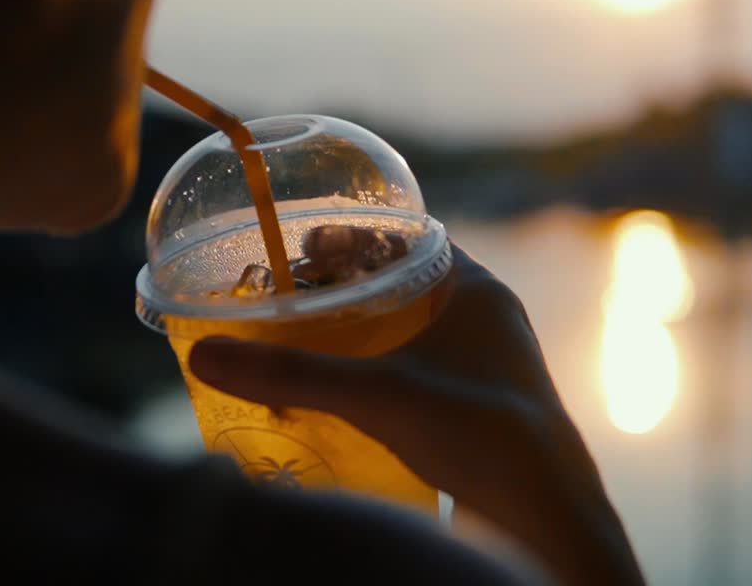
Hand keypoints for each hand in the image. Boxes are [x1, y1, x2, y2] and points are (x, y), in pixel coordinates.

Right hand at [189, 245, 644, 585]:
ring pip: (416, 327)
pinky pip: (424, 368)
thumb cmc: (480, 436)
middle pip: (406, 281)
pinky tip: (351, 392)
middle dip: (350, 284)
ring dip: (367, 329)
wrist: (547, 514)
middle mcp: (487, 319)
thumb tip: (205, 357)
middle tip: (296, 294)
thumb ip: (292, 374)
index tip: (305, 247)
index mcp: (476, 290)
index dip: (354, 236)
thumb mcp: (375, 395)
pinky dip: (385, 368)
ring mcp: (487, 365)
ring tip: (313, 338)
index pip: (408, 237)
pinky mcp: (481, 407)